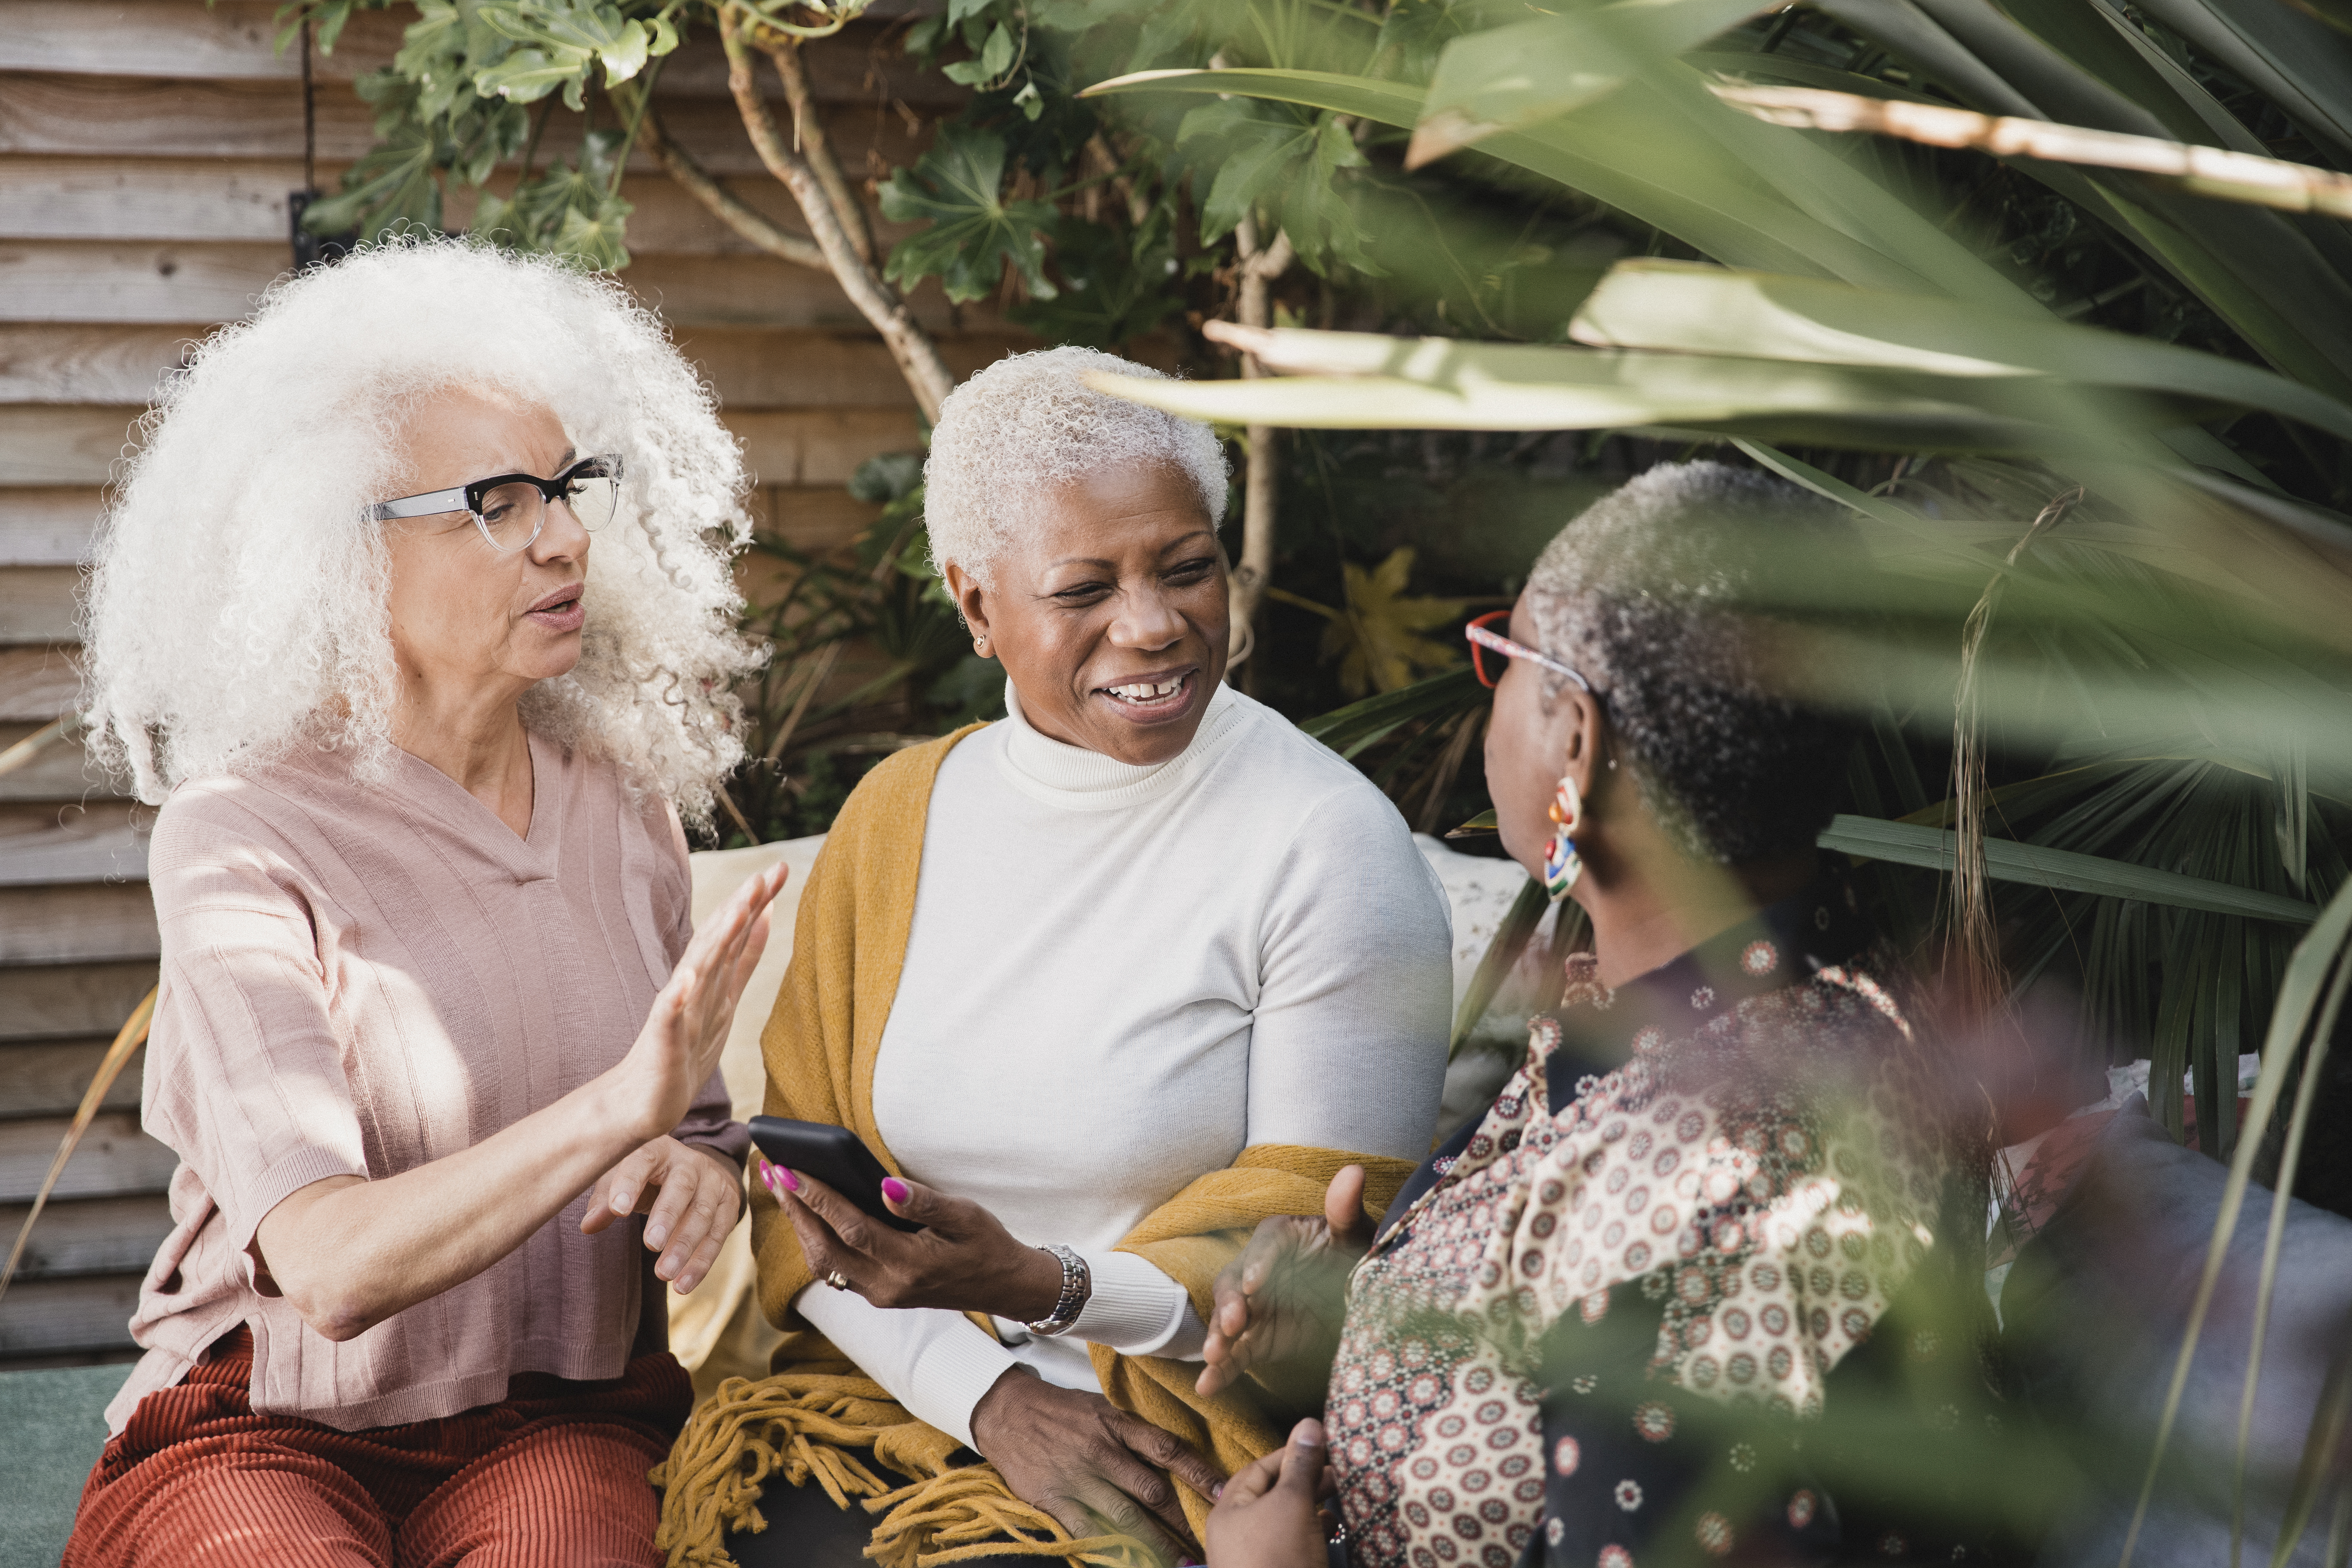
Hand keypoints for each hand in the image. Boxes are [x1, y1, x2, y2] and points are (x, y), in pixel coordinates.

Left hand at [583, 1136, 741, 1293]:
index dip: (630, 1183)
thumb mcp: (623, 1179)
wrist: (693, 1171)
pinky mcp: (729, 1204)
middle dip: (667, 1216)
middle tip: (651, 1244)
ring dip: (684, 1246)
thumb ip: (606, 1199)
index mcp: (658, 1149)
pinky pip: (718, 1235)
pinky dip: (701, 1262)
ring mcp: (714, 1182)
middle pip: (682, 1186)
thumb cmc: (647, 1177)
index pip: (643, 1160)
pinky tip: (683, 1284)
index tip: (617, 1211)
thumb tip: (589, 1225)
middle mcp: (690, 1162)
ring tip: (664, 1274)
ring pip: (703, 1214)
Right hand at [608, 861, 787, 1141]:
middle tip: (761, 876)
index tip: (780, 868)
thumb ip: (743, 956)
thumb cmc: (684, 1049)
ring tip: (735, 911)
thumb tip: (766, 913)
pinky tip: (683, 981)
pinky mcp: (662, 1044)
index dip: (759, 903)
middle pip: (719, 943)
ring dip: (715, 941)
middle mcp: (695, 990)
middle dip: (740, 909)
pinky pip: (668, 1021)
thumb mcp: (725, 997)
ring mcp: (678, 1016)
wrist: (642, 1101)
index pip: (738, 935)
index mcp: (712, 981)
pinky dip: (675, 1000)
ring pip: (698, 972)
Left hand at [760, 1163, 1064, 1320]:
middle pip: (825, 1249)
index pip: (851, 1228)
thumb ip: (925, 1204)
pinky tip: (806, 1212)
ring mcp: (879, 1294)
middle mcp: (886, 1286)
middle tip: (771, 1169)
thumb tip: (885, 1186)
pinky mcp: (877, 1294)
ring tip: (781, 1185)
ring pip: (823, 1263)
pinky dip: (815, 1239)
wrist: (1003, 1286)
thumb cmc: (987, 1244)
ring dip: (799, 1224)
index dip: (818, 1198)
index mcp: (910, 1266)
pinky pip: (834, 1269)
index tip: (791, 1169)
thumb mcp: (967, 1216)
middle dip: (795, 1208)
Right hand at [970, 1365, 1226, 1563]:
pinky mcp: (1055, 1500)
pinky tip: (1132, 1563)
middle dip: (1184, 1521)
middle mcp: (1102, 1451)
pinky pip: (1090, 1531)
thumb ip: (1132, 1433)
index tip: (1222, 1494)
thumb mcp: (1101, 1409)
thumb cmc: (1060, 1410)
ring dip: (1157, 1544)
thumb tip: (1171, 1455)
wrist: (1005, 1412)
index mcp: (1117, 1425)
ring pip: (1127, 1518)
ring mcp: (1079, 1478)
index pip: (1168, 1449)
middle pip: (1154, 1491)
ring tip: (1181, 1562)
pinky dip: (1113, 1551)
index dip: (1198, 1473)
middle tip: (1208, 1540)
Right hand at [1196, 1165, 1373, 1398]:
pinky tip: (1208, 1387)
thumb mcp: (1355, 1236)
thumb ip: (1346, 1209)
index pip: (1264, 1244)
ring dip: (1218, 1337)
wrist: (1360, 1303)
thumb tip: (1353, 1172)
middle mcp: (1257, 1269)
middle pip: (1234, 1281)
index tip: (1256, 1284)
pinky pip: (1234, 1353)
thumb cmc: (1355, 1257)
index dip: (1258, 1263)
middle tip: (1235, 1324)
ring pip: (1227, 1318)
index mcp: (1280, 1237)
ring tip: (1215, 1358)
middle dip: (1231, 1303)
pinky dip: (1220, 1370)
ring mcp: (1253, 1306)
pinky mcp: (1255, 1338)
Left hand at [1205, 1418, 1332, 1567]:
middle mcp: (1237, 1535)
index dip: (1292, 1453)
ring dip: (1313, 1508)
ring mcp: (1256, 1560)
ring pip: (1286, 1522)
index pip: (1260, 1469)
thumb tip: (1309, 1423)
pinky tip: (1333, 1530)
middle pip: (1273, 1496)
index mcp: (1229, 1511)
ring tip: (1340, 1498)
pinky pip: (1294, 1547)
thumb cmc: (1278, 1559)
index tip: (1324, 1445)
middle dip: (1307, 1482)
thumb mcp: (1292, 1503)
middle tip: (1340, 1473)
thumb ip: (1301, 1465)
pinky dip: (1314, 1534)